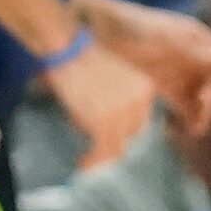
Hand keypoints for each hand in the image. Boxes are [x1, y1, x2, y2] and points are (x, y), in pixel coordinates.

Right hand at [47, 39, 156, 168]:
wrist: (66, 46)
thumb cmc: (80, 55)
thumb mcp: (111, 74)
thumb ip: (119, 98)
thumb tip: (108, 124)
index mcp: (145, 89)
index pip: (139, 121)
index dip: (122, 130)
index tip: (108, 136)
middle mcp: (140, 103)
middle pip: (130, 135)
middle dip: (110, 137)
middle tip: (94, 143)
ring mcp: (124, 114)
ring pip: (117, 146)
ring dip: (101, 151)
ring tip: (86, 157)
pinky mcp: (105, 124)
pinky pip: (104, 151)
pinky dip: (93, 161)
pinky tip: (82, 164)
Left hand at [83, 0, 210, 136]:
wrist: (98, 26)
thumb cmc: (129, 25)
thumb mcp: (159, 35)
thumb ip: (187, 47)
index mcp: (194, 36)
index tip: (209, 93)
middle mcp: (191, 54)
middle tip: (199, 109)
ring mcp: (179, 70)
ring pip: (202, 97)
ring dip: (202, 113)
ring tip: (192, 126)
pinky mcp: (166, 84)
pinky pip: (186, 105)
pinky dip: (188, 118)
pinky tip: (179, 129)